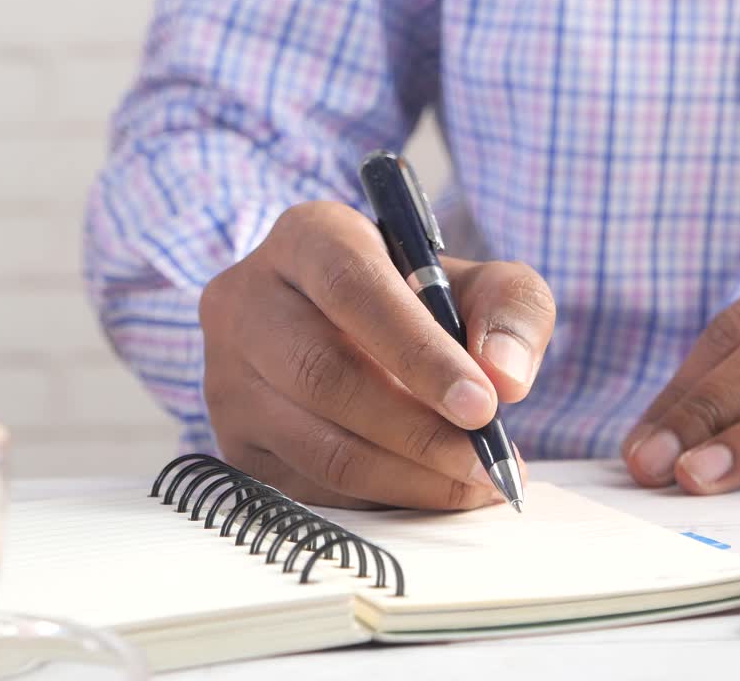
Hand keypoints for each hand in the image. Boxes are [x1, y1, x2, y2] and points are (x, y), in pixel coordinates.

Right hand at [200, 201, 553, 509]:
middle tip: (485, 462)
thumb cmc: (422, 301)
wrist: (358, 333)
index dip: (418, 353)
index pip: (352, 289)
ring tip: (471, 485)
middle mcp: (247, 300)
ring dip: (406, 479)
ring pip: (314, 445)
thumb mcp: (480, 282)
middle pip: (324, 375)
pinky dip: (378, 502)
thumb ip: (511, 311)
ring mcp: (228, 376)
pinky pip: (305, 488)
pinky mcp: (232, 440)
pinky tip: (428, 493)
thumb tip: (505, 377)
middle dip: (418, 431)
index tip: (482, 406)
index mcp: (307, 238)